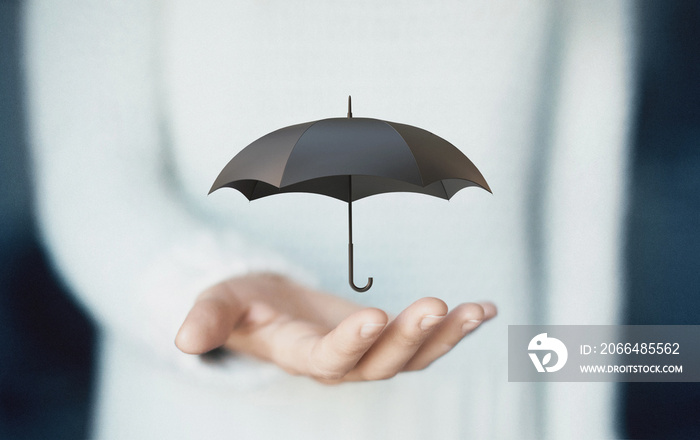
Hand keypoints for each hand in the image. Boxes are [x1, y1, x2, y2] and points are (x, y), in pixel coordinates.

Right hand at [175, 273, 496, 383]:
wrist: (268, 309)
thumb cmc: (243, 304)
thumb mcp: (220, 303)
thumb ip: (208, 319)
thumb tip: (182, 341)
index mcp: (300, 355)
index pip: (329, 358)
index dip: (351, 342)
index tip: (375, 315)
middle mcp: (340, 362)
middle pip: (381, 362)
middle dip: (410, 337)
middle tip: (437, 305)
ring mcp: (367, 354)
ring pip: (411, 357)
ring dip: (444, 336)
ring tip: (474, 311)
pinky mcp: (384, 339)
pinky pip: (424, 340)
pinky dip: (454, 327)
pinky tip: (485, 309)